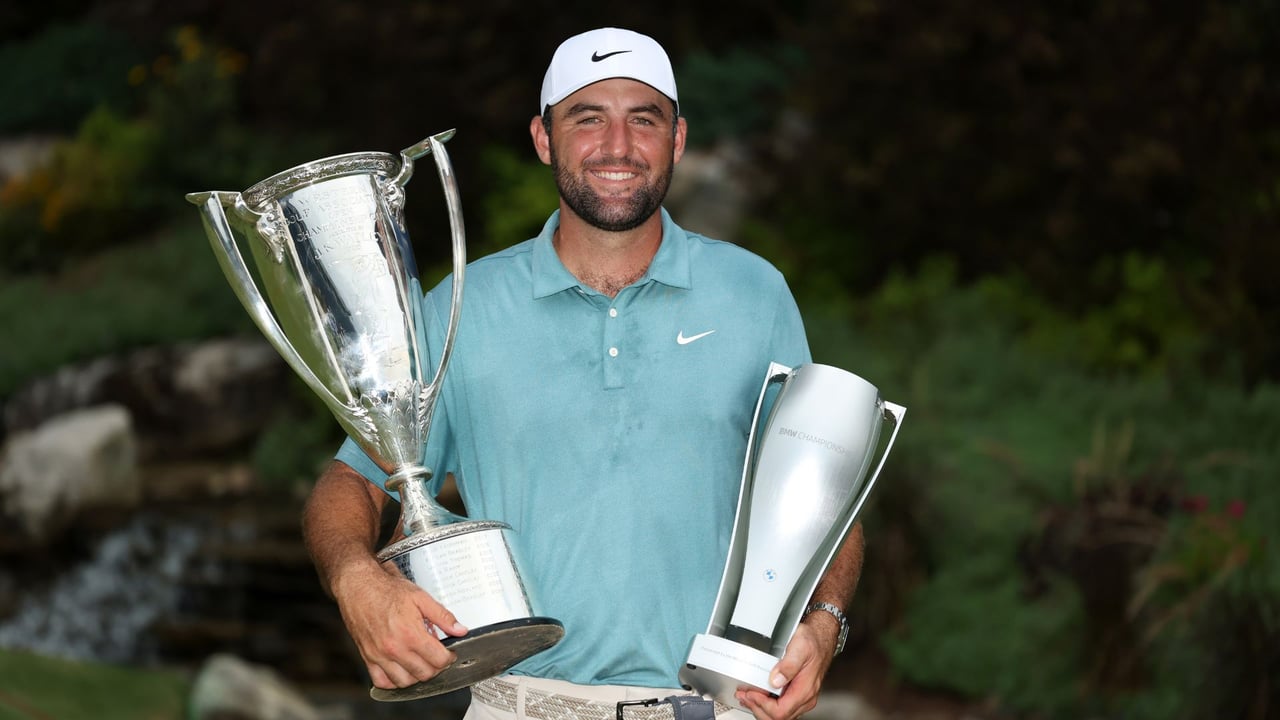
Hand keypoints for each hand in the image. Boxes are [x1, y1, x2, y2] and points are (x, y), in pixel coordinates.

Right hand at [333, 561, 468, 688]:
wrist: (358, 587)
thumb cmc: (386, 590)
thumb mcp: (420, 597)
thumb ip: (442, 616)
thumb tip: (460, 630)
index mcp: (410, 634)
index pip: (438, 660)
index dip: (449, 657)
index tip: (449, 652)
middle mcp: (394, 649)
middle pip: (424, 673)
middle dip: (435, 667)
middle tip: (436, 655)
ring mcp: (379, 656)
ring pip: (405, 682)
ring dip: (416, 675)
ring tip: (420, 661)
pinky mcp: (368, 658)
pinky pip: (382, 681)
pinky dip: (393, 681)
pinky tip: (400, 669)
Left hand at [736, 619, 835, 719]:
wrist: (821, 637)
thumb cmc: (813, 641)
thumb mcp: (800, 647)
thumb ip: (788, 664)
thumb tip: (776, 680)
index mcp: (805, 689)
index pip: (781, 711)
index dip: (762, 705)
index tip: (751, 693)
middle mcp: (804, 697)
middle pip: (779, 717)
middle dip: (758, 708)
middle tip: (744, 695)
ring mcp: (801, 697)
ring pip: (780, 715)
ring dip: (760, 708)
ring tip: (746, 697)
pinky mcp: (797, 694)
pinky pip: (782, 707)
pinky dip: (766, 705)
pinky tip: (757, 697)